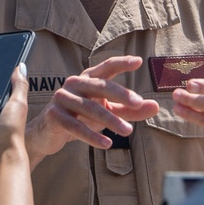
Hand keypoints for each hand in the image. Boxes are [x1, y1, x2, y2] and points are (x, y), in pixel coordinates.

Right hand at [26, 56, 159, 166]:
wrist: (47, 133)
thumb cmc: (81, 117)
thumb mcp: (107, 111)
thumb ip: (130, 109)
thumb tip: (155, 106)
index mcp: (88, 77)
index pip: (107, 66)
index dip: (121, 62)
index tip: (139, 61)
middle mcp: (74, 83)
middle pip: (100, 86)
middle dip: (121, 94)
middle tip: (139, 103)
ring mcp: (62, 98)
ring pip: (90, 108)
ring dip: (110, 120)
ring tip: (128, 131)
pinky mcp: (54, 116)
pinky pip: (76, 127)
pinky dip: (92, 136)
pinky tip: (107, 143)